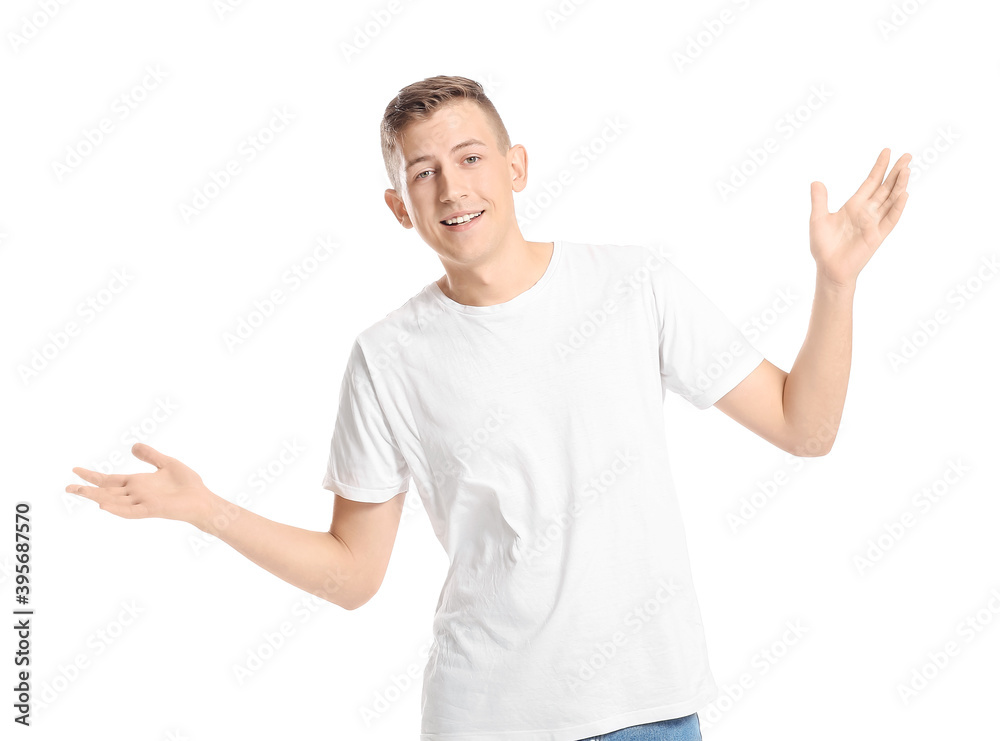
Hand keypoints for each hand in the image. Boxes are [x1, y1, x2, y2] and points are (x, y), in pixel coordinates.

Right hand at [66, 443, 214, 525]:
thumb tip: (132, 446)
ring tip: (79, 492)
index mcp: (138, 483)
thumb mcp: (167, 464)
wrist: (202, 500)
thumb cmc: (187, 485)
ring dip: (96, 498)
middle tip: (67, 486)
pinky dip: (117, 509)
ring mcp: (142, 502)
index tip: (75, 469)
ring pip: (114, 501)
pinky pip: (131, 511)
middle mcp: (136, 493)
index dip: (93, 475)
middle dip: (87, 489)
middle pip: (106, 491)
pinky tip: (103, 505)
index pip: (110, 480)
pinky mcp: (152, 509)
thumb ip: (150, 456)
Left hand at [809, 148, 911, 287]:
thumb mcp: (818, 219)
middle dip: (896, 172)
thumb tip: (816, 182)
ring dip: (900, 185)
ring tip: (907, 169)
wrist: (829, 268)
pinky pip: (891, 219)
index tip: (887, 151)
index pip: (870, 182)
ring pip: (891, 200)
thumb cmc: (823, 246)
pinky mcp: (878, 235)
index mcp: (854, 205)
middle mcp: (867, 211)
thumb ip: (819, 200)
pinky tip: (904, 194)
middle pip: (885, 187)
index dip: (879, 167)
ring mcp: (874, 223)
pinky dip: (898, 207)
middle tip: (907, 155)